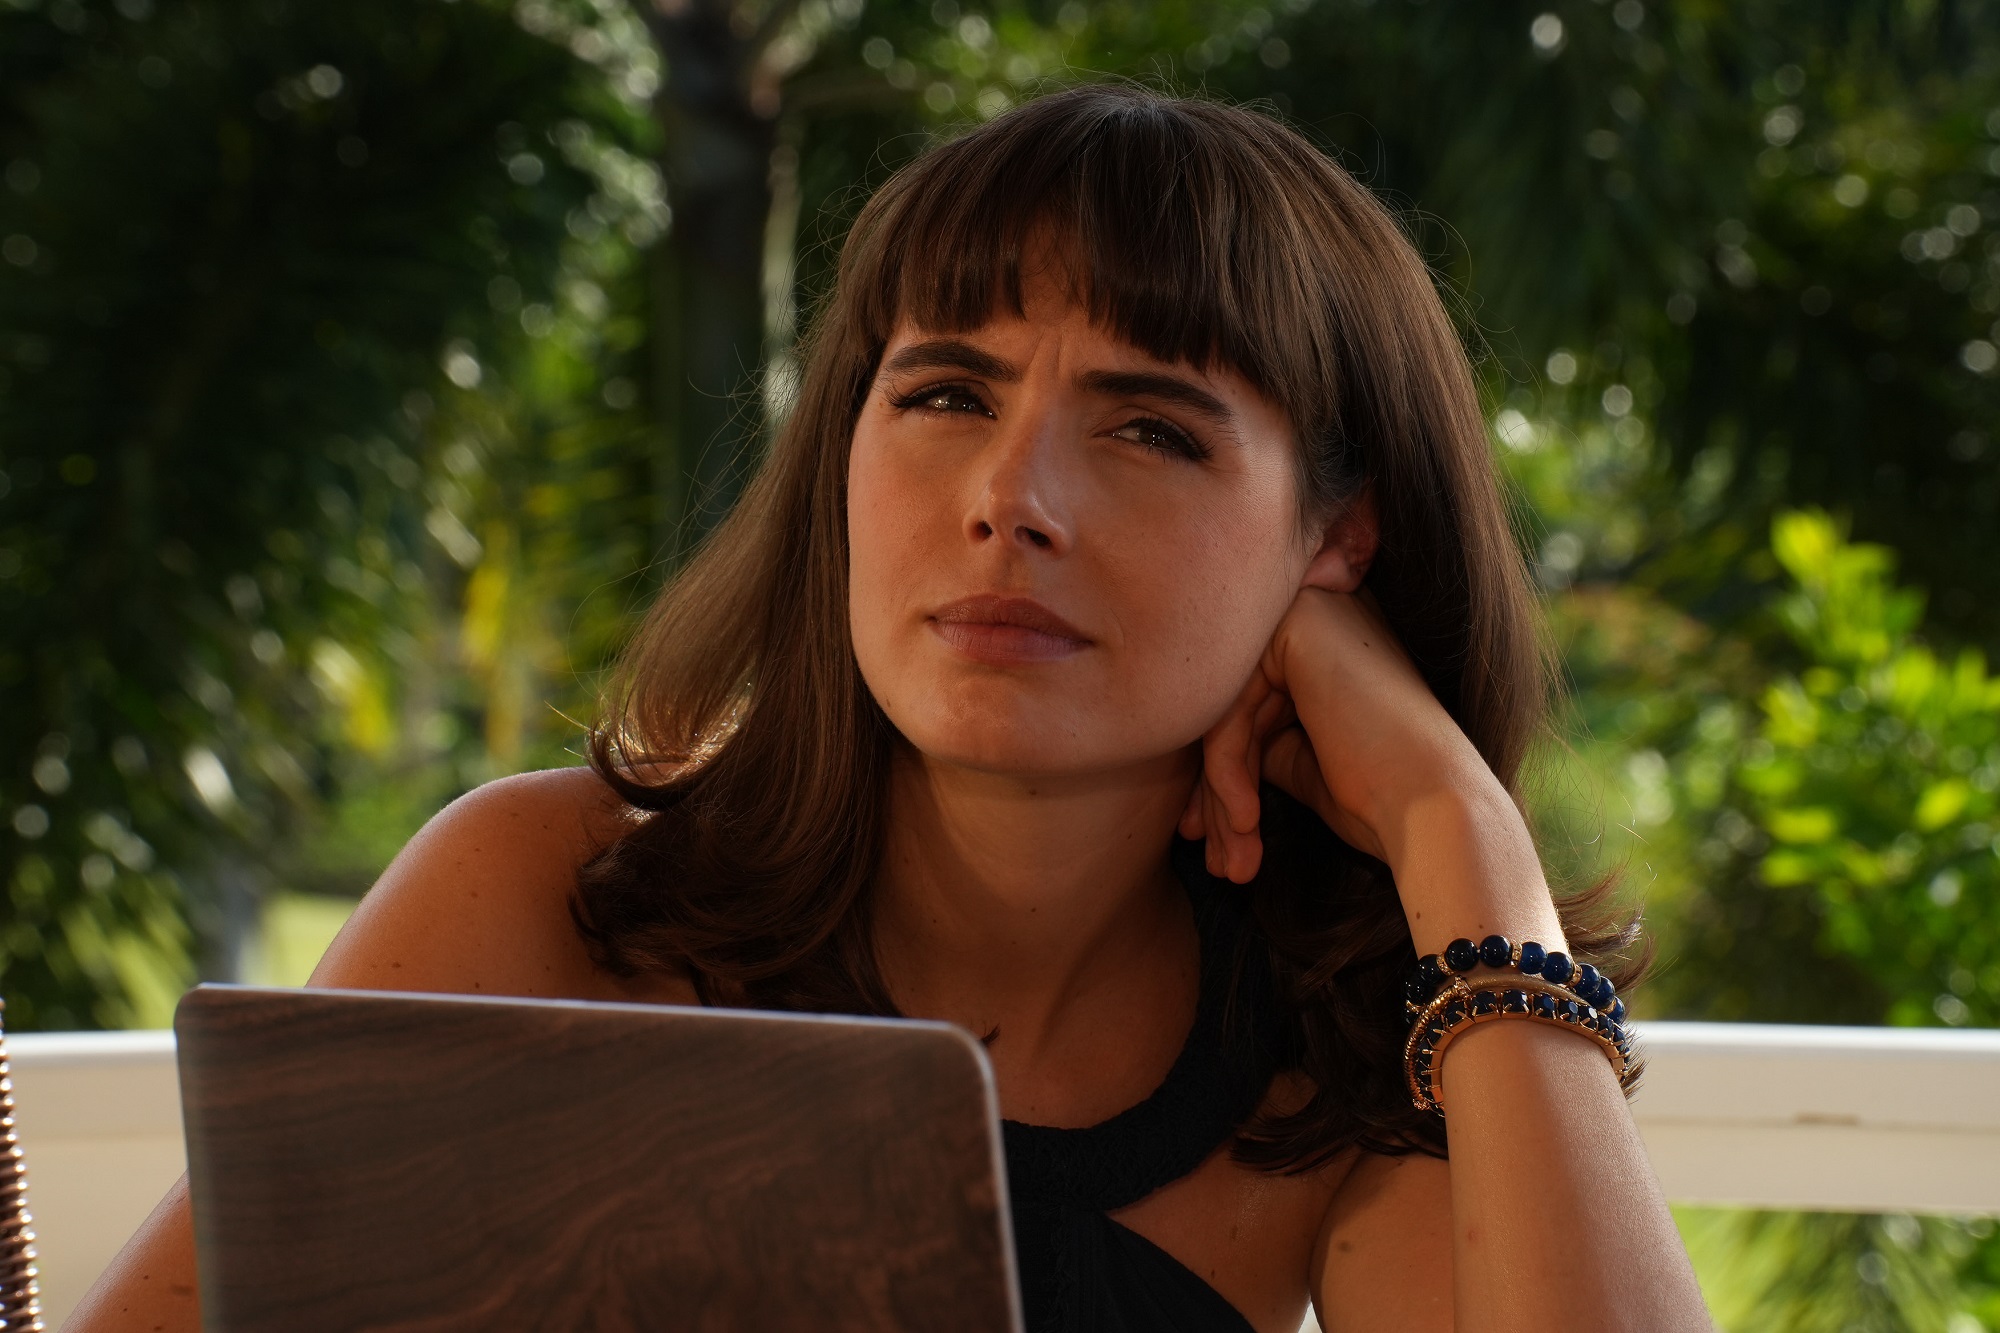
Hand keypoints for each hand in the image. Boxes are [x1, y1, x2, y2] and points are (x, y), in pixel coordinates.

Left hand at [1178, 585, 1489, 883]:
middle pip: (1238, 710)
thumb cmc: (1384, 801)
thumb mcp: (1307, 765)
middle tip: (1220, 865)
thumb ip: (1264, 741)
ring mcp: (1313, 612)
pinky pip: (1232, 705)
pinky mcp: (1299, 626)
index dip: (1230, 780)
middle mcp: (1326, 616)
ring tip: (1230, 863)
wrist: (1436, 812)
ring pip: (1229, 712)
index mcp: (1334, 649)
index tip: (1220, 843)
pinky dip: (1227, 771)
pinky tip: (1245, 822)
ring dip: (1222, 795)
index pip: (1256, 710)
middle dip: (1220, 795)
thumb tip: (1211, 751)